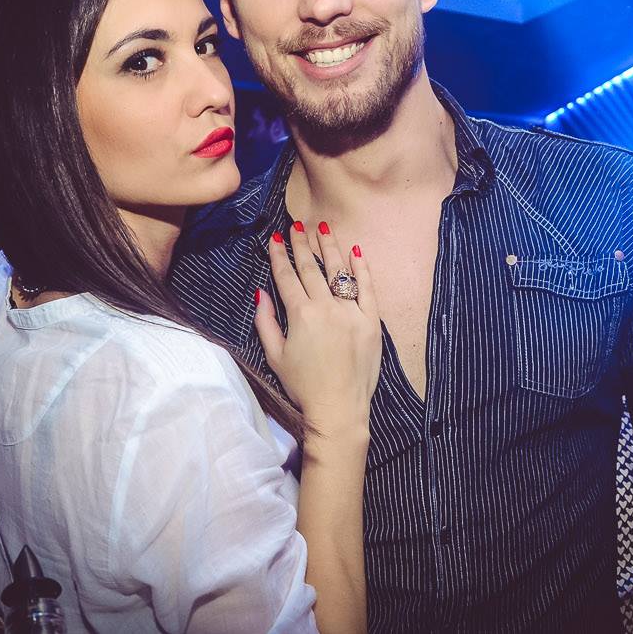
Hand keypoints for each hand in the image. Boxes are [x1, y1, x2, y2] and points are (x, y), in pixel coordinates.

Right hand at [255, 221, 381, 433]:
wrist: (339, 408)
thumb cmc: (303, 386)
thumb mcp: (275, 356)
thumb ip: (265, 322)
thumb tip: (260, 293)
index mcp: (301, 315)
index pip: (287, 277)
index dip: (279, 255)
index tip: (275, 237)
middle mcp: (326, 307)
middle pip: (312, 268)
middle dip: (302, 244)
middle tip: (296, 225)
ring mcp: (351, 312)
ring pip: (339, 271)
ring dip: (329, 247)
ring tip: (322, 227)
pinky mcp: (371, 321)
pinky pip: (367, 288)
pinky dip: (362, 269)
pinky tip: (355, 251)